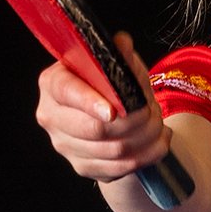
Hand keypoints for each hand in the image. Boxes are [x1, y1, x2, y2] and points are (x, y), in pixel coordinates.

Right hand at [35, 33, 170, 183]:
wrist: (110, 115)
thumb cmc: (109, 84)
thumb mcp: (118, 65)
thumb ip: (119, 55)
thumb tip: (122, 43)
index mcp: (53, 83)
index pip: (67, 92)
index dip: (91, 102)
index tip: (114, 111)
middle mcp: (51, 116)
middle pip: (94, 129)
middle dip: (134, 121)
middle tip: (153, 111)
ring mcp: (65, 146)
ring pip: (113, 150)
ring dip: (146, 138)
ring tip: (159, 124)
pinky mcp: (83, 167)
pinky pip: (120, 168)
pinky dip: (146, 156)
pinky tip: (157, 142)